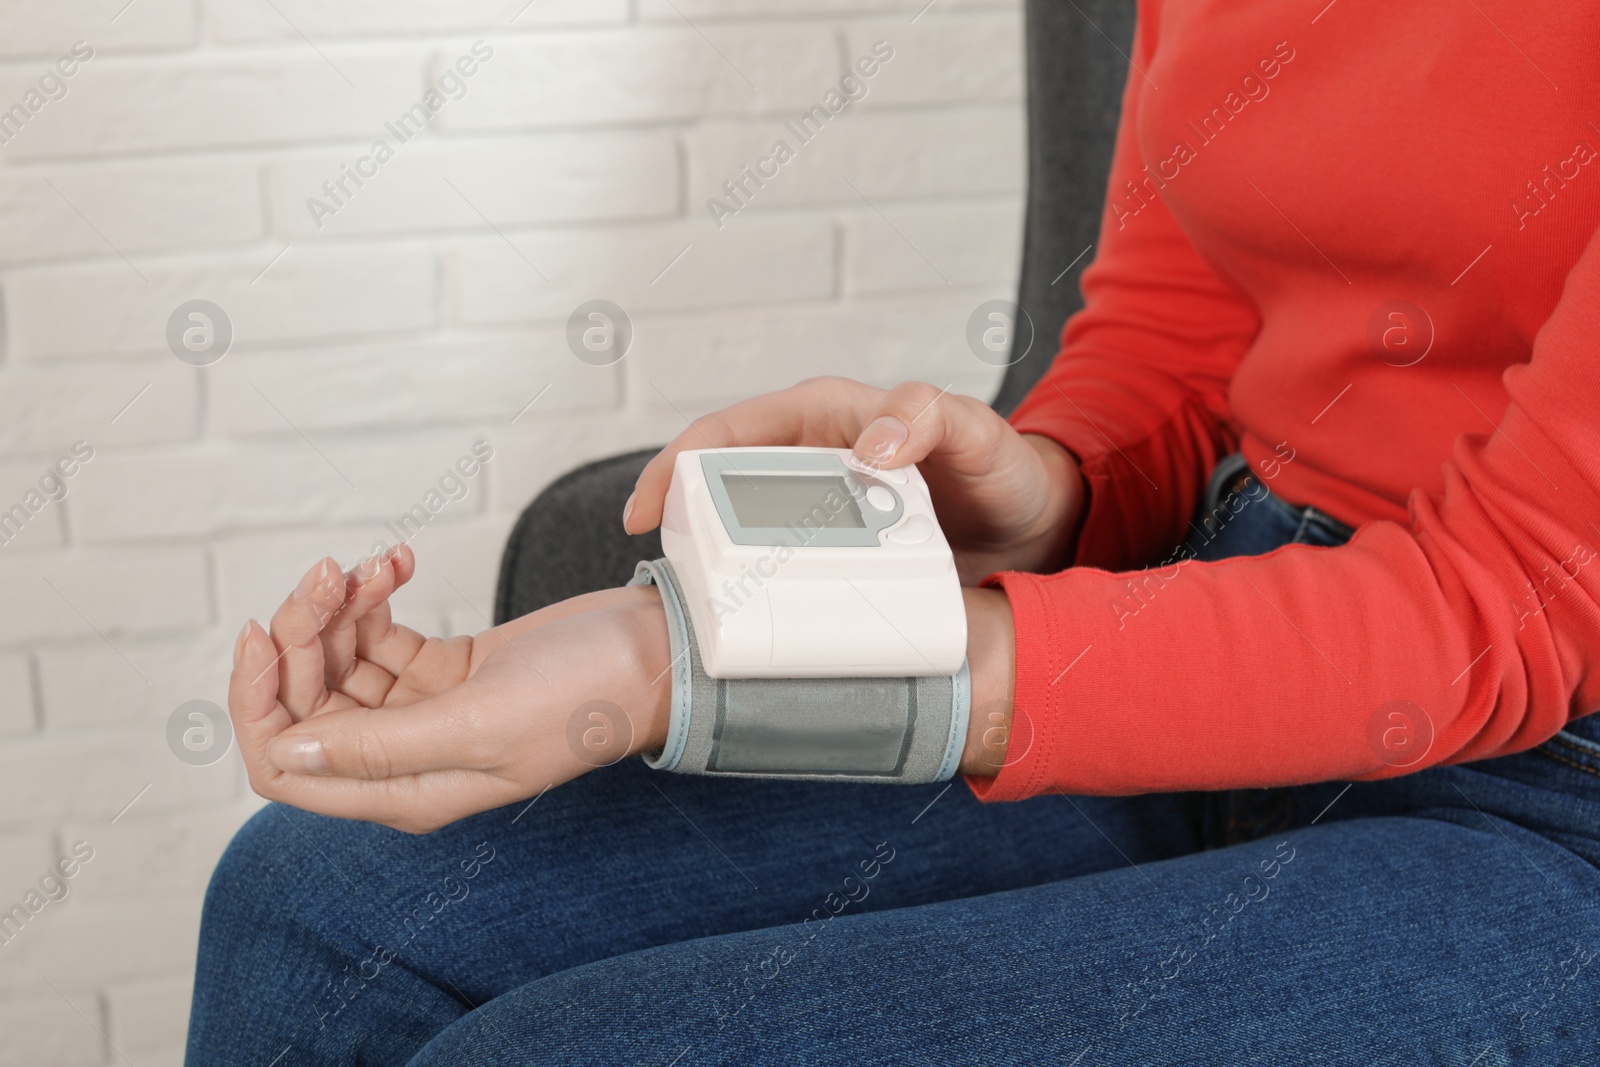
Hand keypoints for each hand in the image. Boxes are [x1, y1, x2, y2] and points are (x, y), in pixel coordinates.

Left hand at [227, 550, 670, 832]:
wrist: (651, 653)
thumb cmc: (585, 699)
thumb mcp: (479, 724)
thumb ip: (380, 746)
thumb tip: (287, 751)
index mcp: (405, 789)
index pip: (286, 764)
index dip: (258, 702)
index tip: (268, 633)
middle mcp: (404, 757)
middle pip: (305, 701)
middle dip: (303, 631)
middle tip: (336, 573)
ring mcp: (422, 712)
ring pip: (337, 659)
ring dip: (339, 605)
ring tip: (373, 565)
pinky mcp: (444, 669)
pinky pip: (379, 632)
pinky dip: (376, 595)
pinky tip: (400, 562)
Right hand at [624, 377, 1084, 582]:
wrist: (1037, 526)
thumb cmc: (1004, 468)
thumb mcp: (976, 432)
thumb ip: (928, 418)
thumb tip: (870, 445)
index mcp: (826, 417)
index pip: (728, 431)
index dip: (677, 464)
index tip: (648, 510)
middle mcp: (812, 460)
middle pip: (720, 487)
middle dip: (680, 526)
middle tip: (662, 577)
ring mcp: (821, 513)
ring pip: (745, 536)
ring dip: (714, 569)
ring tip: (688, 611)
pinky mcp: (837, 557)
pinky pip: (783, 572)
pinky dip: (759, 597)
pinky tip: (746, 630)